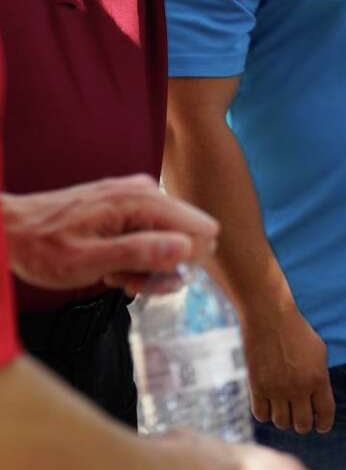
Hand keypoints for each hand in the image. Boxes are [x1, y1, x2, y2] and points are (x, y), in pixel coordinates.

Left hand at [1, 176, 216, 290]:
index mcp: (140, 201)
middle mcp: (146, 192)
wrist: (9, 230)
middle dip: (161, 268)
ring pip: (172, 241)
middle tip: (123, 277)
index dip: (180, 264)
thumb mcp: (86, 261)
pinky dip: (136, 257)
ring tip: (111, 271)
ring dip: (146, 266)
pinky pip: (154, 236)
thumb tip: (187, 249)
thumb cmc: (39, 247)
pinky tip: (110, 263)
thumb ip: (139, 254)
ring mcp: (138, 197)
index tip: (144, 276)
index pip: (201, 232)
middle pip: (189, 239)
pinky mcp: (130, 205)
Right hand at [242, 302, 334, 434]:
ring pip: (281, 423)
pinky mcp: (257, 388)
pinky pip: (261, 415)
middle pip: (302, 424)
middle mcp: (299, 389)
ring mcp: (276, 390)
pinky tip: (269, 406)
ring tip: (285, 412)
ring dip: (284, 421)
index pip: (325, 414)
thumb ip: (320, 378)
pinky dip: (266, 414)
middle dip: (303, 425)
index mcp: (319, 380)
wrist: (270, 320)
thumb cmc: (298, 333)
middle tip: (301, 421)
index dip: (324, 424)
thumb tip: (318, 400)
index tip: (321, 427)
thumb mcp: (319, 353)